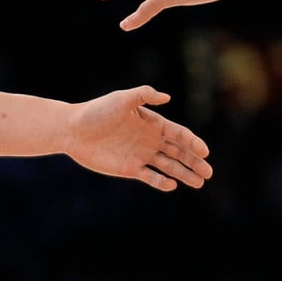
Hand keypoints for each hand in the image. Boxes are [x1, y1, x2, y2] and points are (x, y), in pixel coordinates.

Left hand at [65, 86, 211, 190]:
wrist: (72, 129)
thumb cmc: (97, 111)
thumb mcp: (121, 99)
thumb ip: (143, 95)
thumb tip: (167, 97)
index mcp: (151, 122)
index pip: (178, 133)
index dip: (192, 142)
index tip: (204, 151)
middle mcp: (149, 139)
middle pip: (178, 152)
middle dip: (194, 161)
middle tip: (209, 172)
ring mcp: (140, 154)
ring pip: (169, 166)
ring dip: (184, 173)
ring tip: (199, 182)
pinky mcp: (130, 168)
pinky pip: (151, 177)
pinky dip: (162, 182)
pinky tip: (172, 185)